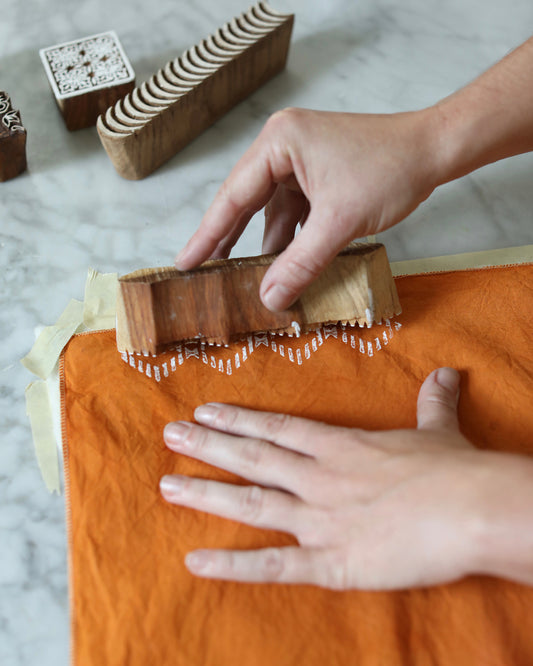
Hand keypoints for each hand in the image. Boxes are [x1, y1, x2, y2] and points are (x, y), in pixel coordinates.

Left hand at [160, 368, 492, 589]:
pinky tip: (196, 562)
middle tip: (170, 434)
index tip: (205, 411)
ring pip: (251, 503)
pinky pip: (273, 565)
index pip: (278, 428)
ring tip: (167, 485)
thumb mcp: (439, 429)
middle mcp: (320, 478)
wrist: (472, 510)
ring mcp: (320, 520)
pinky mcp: (331, 562)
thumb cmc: (455, 470)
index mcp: (341, 446)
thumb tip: (445, 373)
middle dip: (208, 445)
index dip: (239, 419)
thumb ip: (432, 401)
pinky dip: (233, 565)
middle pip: (253, 458)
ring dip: (206, 493)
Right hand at [175, 107, 442, 310]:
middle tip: (202, 274)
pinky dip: (289, 238)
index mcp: (279, 142)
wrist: (434, 150)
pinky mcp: (317, 175)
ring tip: (241, 278)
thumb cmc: (390, 169)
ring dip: (264, 245)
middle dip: (228, 240)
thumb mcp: (339, 223)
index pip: (233, 196)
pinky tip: (282, 265)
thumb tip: (269, 299)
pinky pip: (294, 212)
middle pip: (245, 202)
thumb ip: (300, 263)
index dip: (207, 234)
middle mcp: (283, 146)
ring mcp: (300, 160)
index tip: (184, 263)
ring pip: (270, 211)